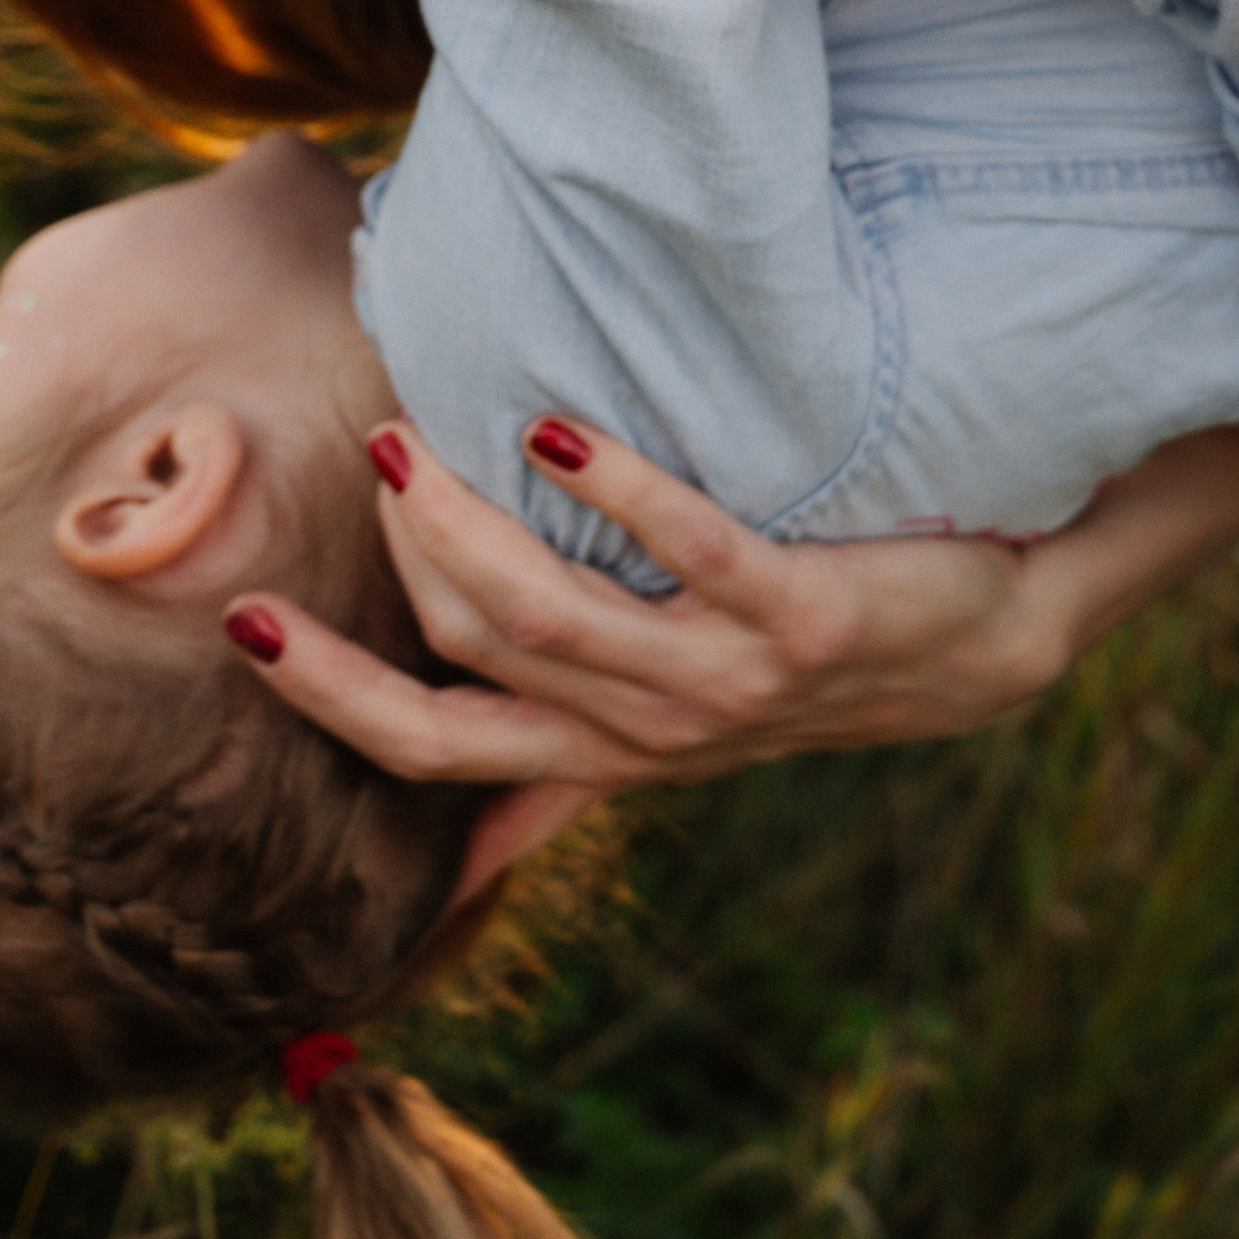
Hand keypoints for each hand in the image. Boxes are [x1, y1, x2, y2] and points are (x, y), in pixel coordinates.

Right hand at [223, 401, 1238, 809]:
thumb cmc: (813, 651)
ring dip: (468, 520)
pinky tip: (556, 424)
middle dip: (400, 562)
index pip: (434, 748)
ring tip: (422, 429)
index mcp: (609, 752)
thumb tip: (460, 813)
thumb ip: (570, 748)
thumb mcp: (682, 721)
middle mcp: (653, 734)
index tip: (243, 621)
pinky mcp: (798, 619)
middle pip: (473, 657)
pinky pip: (685, 547)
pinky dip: (612, 487)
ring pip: (547, 612)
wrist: (995, 639)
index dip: (330, 698)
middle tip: (373, 451)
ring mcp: (724, 685)